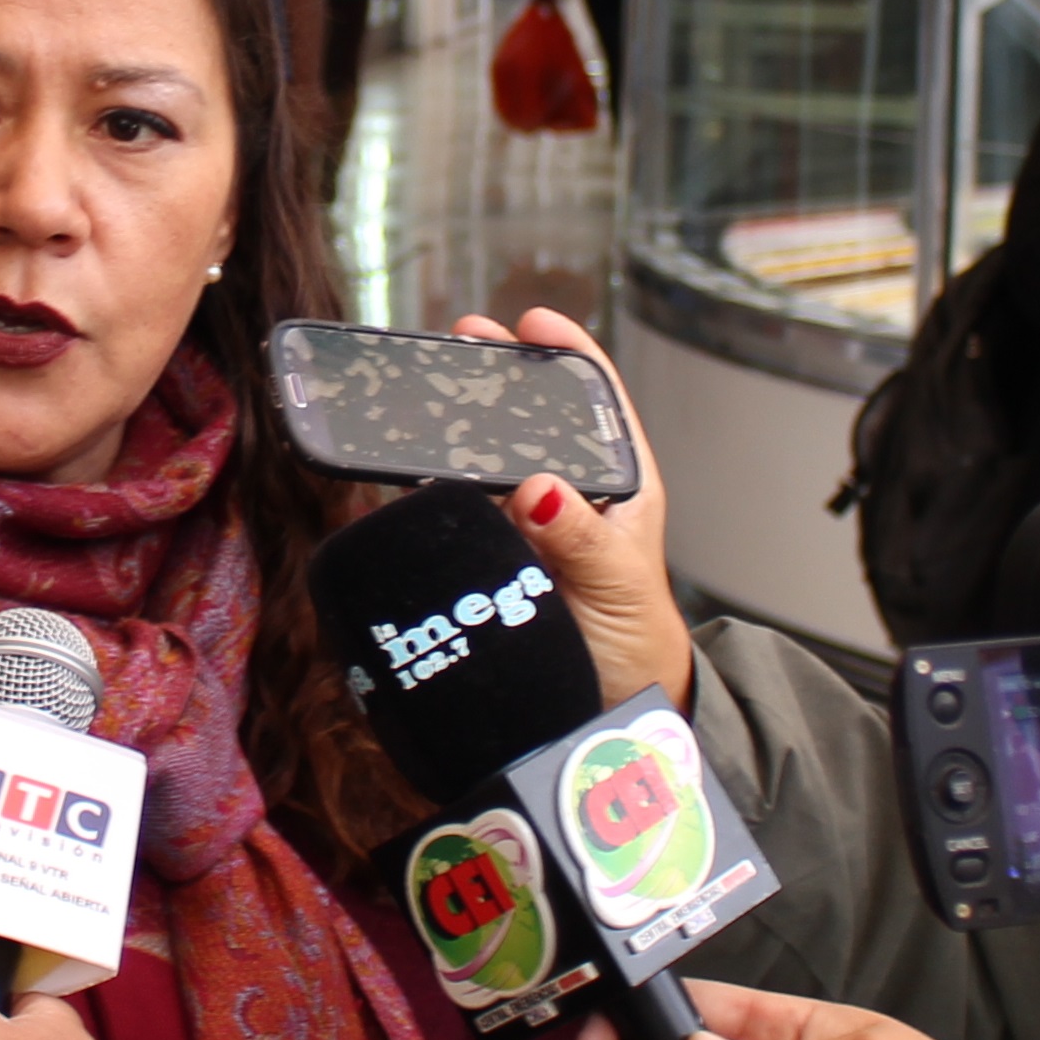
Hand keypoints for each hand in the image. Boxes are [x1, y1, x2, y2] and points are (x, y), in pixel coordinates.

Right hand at [453, 309, 689, 712]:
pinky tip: (407, 472)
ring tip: (430, 387)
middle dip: (500, 373)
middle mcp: (570, 499)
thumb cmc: (632, 644)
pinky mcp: (490, 565)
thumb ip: (580, 539)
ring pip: (491, 462)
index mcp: (618, 488)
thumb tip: (539, 489)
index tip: (533, 319)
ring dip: (462, 425)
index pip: (596, 403)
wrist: (606, 719)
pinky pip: (458, 517)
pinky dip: (432, 491)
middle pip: (534, 419)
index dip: (567, 353)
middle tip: (464, 338)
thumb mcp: (615, 583)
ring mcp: (527, 529)